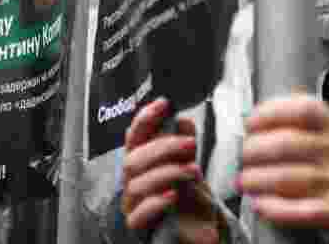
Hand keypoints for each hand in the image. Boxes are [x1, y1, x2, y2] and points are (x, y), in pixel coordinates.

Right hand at [122, 98, 222, 243]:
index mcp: (141, 159)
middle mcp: (132, 179)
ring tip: (194, 170)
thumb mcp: (188, 162)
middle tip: (190, 144)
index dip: (145, 118)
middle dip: (163, 147)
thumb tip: (182, 120)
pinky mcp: (138, 224)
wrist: (196, 223)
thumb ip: (184, 142)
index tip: (164, 104)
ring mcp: (132, 202)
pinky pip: (139, 214)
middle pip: (133, 159)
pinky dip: (156, 202)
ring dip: (168, 172)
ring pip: (137, 184)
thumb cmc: (187, 190)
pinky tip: (174, 195)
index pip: (135, 136)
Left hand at [238, 94, 328, 243]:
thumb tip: (267, 116)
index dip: (273, 111)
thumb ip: (314, 128)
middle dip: (258, 150)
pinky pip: (307, 209)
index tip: (251, 121)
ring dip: (262, 179)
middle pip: (292, 143)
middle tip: (244, 157)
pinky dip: (280, 208)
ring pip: (295, 176)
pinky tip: (263, 206)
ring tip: (245, 181)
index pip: (306, 109)